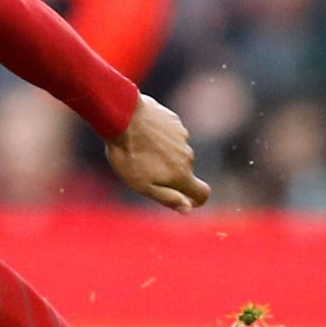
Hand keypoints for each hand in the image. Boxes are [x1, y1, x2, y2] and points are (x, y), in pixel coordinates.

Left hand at [105, 95, 210, 211]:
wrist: (122, 117)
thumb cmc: (129, 155)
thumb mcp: (143, 185)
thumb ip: (167, 198)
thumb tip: (187, 209)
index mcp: (182, 175)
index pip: (203, 192)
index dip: (197, 200)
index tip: (185, 200)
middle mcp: (188, 156)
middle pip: (185, 171)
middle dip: (170, 174)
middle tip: (144, 168)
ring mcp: (182, 136)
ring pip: (176, 152)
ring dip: (163, 154)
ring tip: (139, 148)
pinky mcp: (174, 121)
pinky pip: (170, 134)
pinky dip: (160, 137)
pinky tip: (142, 133)